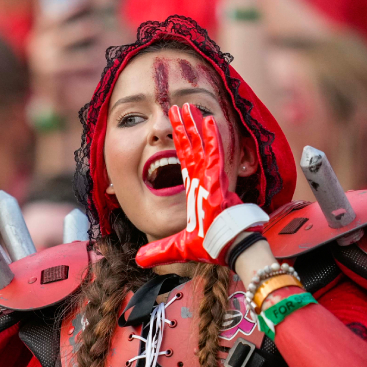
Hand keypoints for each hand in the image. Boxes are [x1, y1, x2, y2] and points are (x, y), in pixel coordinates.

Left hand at [136, 104, 266, 267]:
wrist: (227, 247)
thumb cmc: (210, 245)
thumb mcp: (177, 246)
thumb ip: (159, 250)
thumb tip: (139, 259)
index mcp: (195, 188)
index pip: (183, 159)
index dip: (179, 142)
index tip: (174, 126)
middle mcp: (203, 178)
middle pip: (191, 146)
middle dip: (184, 126)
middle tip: (178, 107)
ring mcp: (210, 175)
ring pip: (200, 144)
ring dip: (193, 124)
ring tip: (187, 106)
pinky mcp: (217, 177)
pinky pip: (213, 151)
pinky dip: (210, 136)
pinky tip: (205, 119)